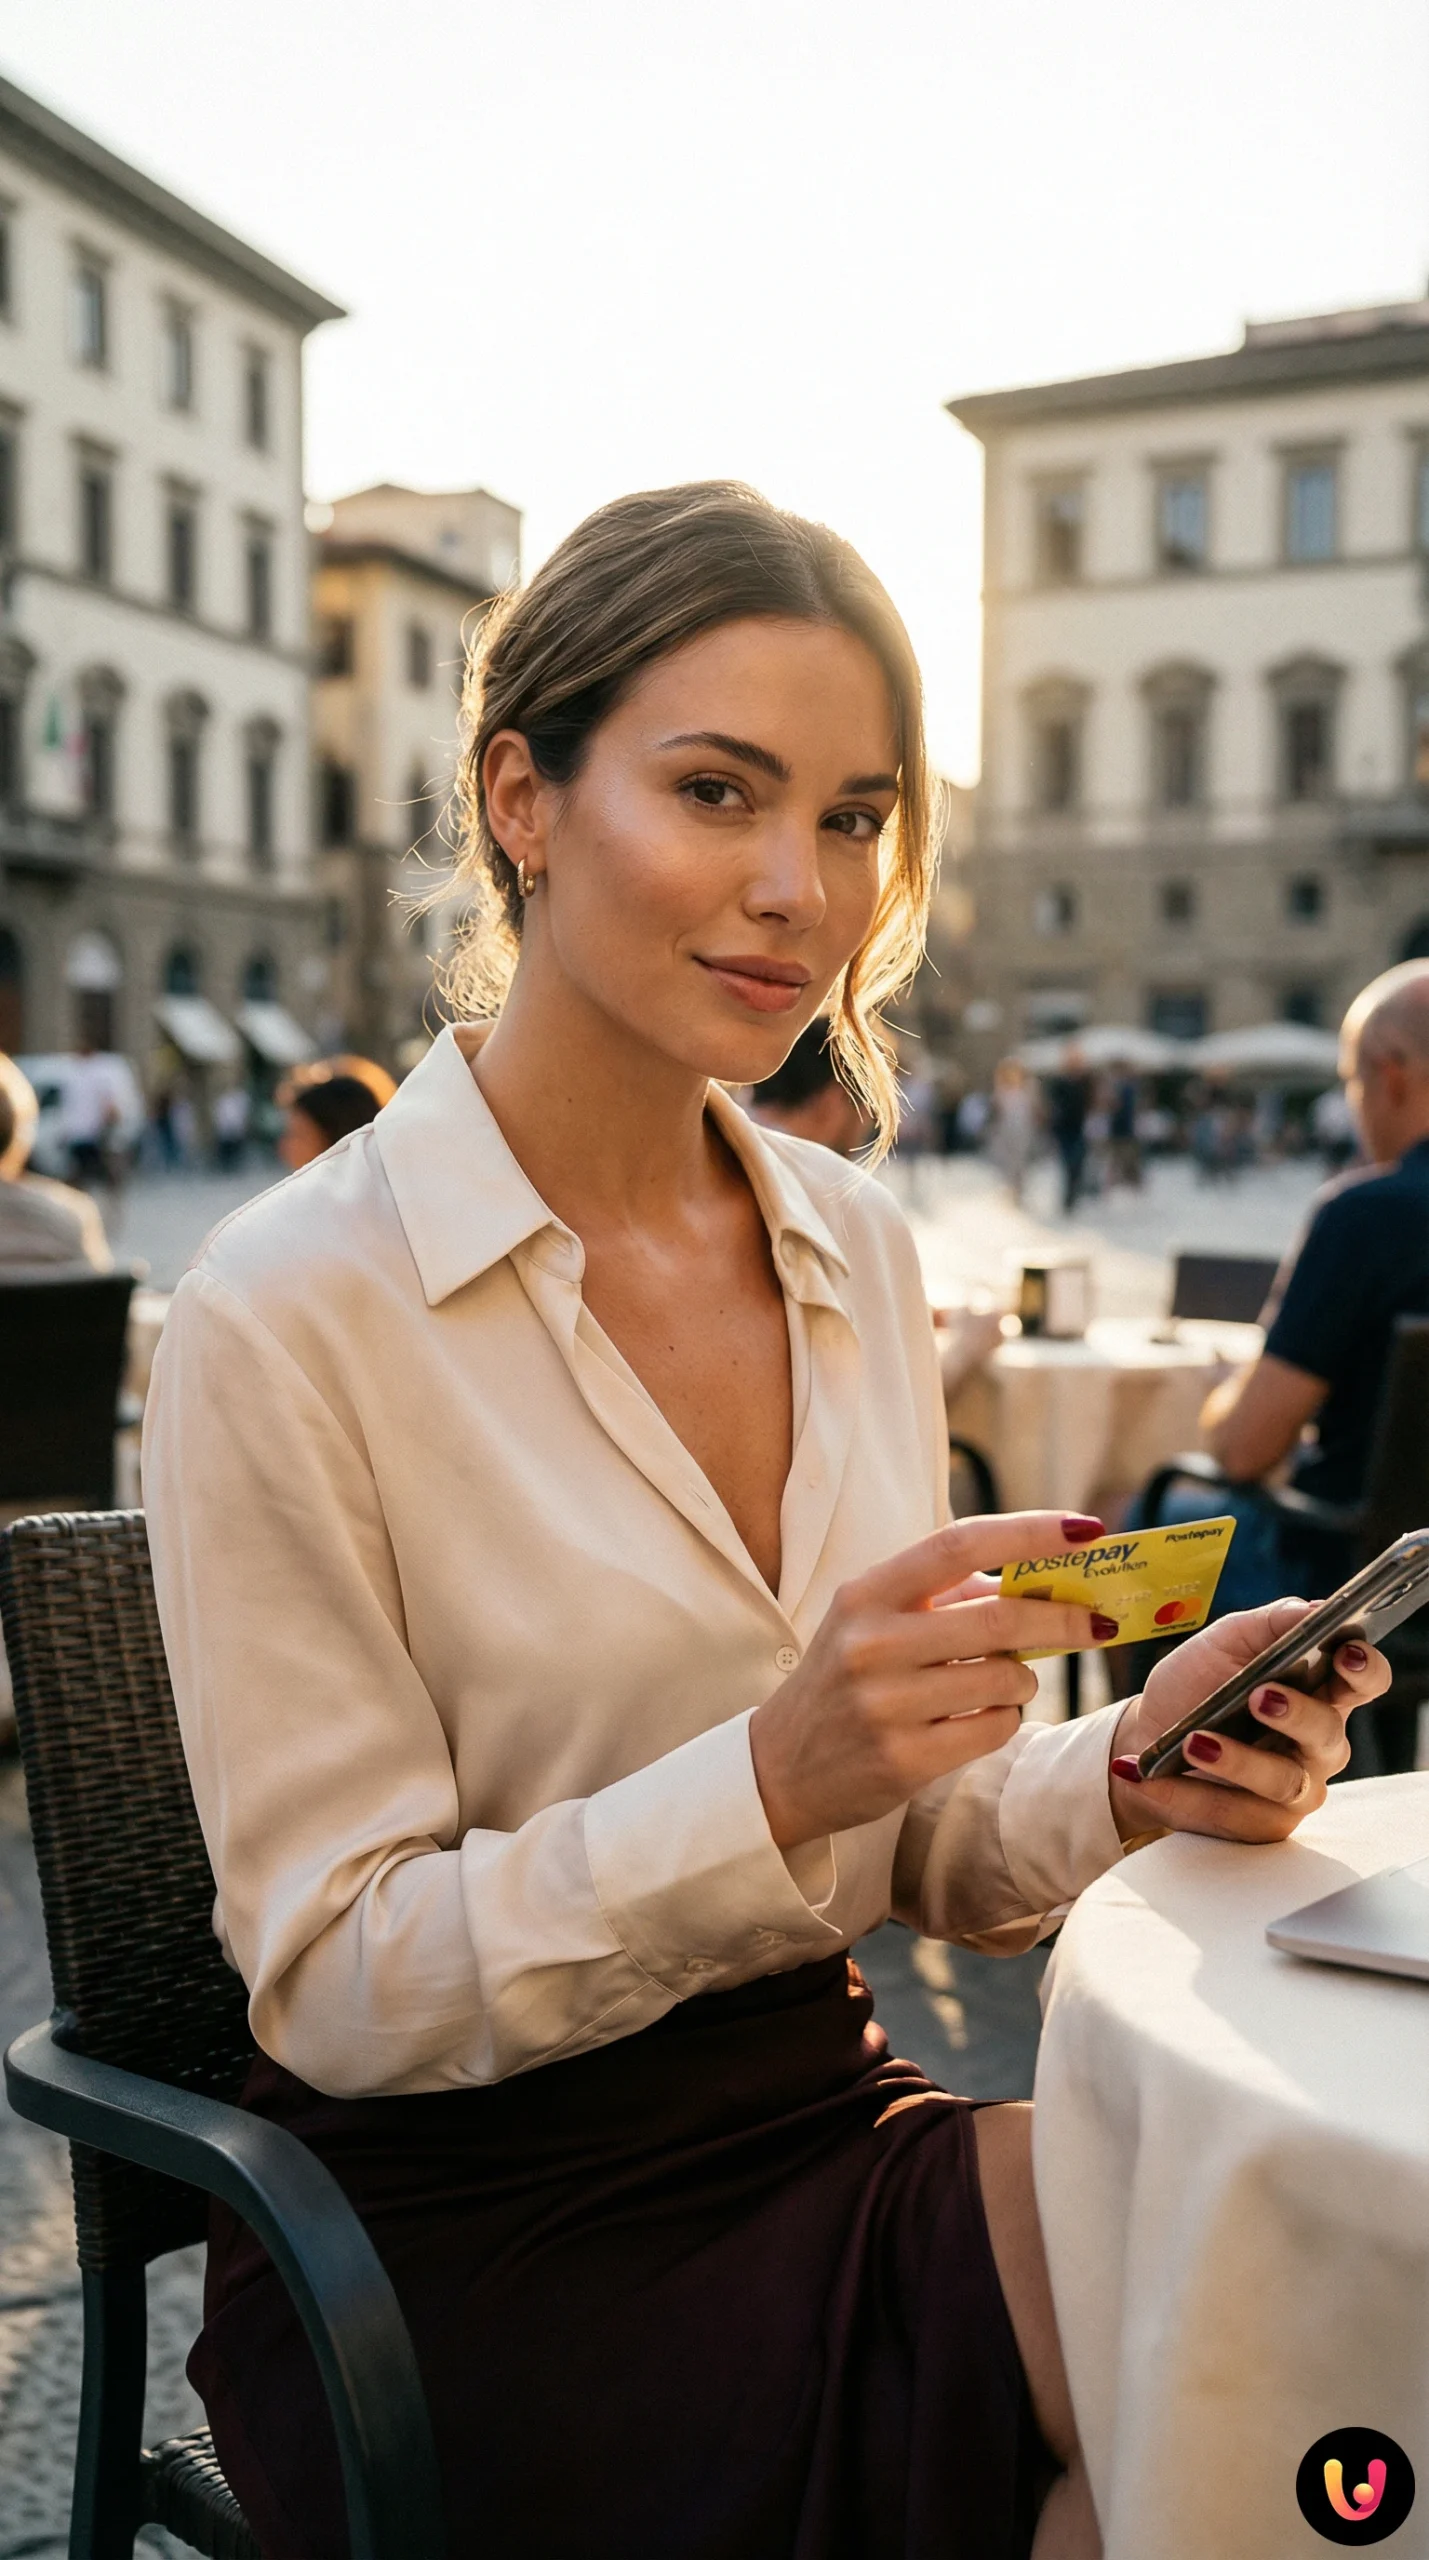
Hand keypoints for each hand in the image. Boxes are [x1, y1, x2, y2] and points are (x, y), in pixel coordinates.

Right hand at [750, 1511, 1111, 1850]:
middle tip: (1097, 1621)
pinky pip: (993, 1730)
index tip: (1086, 1529)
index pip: (959, 1543)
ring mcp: (885, 1705)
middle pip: (999, 1620)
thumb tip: (1039, 1580)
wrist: (780, 1768)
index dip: (1030, 1532)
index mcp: (866, 1593)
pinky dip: (1005, 1720)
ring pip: (1004, 1681)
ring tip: (1007, 1682)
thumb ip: (946, 1596)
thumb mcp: (874, 1621)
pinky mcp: (903, 1759)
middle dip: (1063, 1619)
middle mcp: (871, 1644)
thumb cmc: (845, 1679)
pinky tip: (981, 1719)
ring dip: (1025, 1680)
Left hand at [1107, 1598, 1391, 1845]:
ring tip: (1194, 1741)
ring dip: (1238, 1760)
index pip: (1363, 1681)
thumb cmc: (1197, 1684)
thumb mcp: (1226, 1641)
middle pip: (1328, 1733)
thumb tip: (1315, 1610)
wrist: (1147, 1735)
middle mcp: (1319, 1743)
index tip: (1346, 1652)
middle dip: (1296, 1714)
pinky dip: (1188, 1794)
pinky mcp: (1261, 1823)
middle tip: (1259, 1695)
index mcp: (1320, 1691)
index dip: (1363, 1669)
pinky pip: (1233, 1813)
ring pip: (1283, 1781)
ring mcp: (1295, 1787)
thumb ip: (1272, 1623)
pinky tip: (1154, 1776)